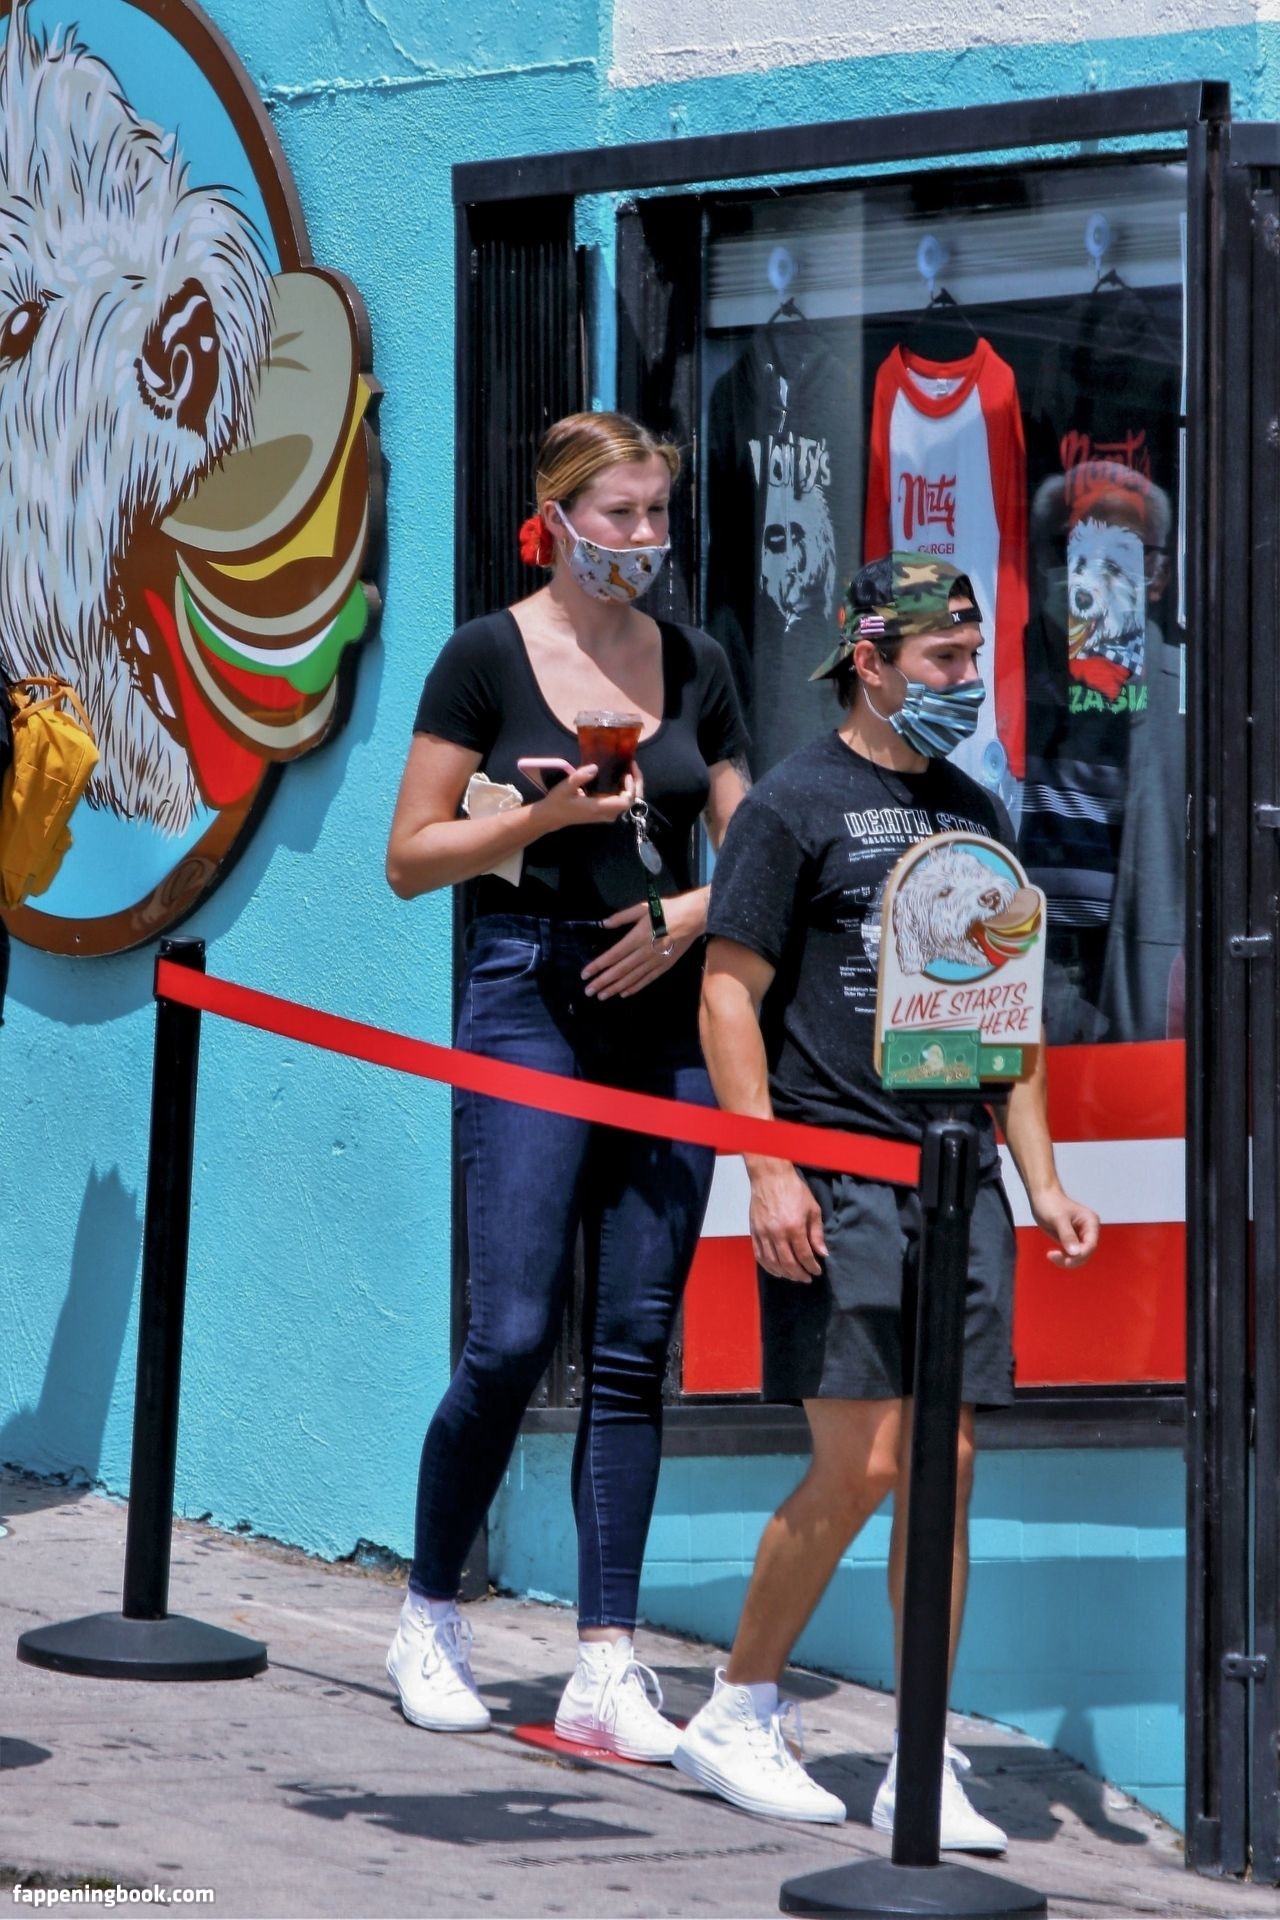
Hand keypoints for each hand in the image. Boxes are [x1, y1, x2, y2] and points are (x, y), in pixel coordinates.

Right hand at [533, 764, 634, 833]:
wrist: (552, 817)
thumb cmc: (558, 801)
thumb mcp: (565, 787)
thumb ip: (580, 777)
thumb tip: (595, 767)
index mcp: (598, 807)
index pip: (625, 802)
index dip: (630, 788)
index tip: (626, 773)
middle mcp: (606, 813)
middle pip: (631, 802)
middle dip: (636, 784)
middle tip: (633, 767)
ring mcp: (606, 814)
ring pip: (627, 803)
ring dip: (632, 786)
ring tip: (629, 769)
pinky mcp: (604, 812)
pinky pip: (620, 802)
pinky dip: (625, 790)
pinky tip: (621, 777)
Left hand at [581, 889, 705, 999]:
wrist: (694, 917)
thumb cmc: (667, 910)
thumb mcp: (643, 907)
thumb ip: (622, 916)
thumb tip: (603, 923)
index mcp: (637, 937)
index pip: (613, 955)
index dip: (598, 966)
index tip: (585, 974)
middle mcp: (645, 952)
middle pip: (620, 970)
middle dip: (603, 981)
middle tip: (589, 991)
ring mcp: (656, 961)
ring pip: (632, 978)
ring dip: (615, 988)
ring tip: (601, 996)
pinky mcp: (665, 966)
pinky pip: (647, 979)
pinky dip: (635, 987)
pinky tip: (624, 993)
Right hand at [748, 1159, 827, 1282]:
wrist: (770, 1177)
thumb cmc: (793, 1190)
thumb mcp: (812, 1209)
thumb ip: (817, 1233)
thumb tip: (822, 1253)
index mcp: (794, 1227)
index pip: (804, 1255)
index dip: (812, 1267)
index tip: (816, 1271)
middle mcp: (777, 1233)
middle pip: (788, 1263)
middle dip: (799, 1274)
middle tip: (806, 1278)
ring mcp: (764, 1233)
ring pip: (773, 1262)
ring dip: (784, 1273)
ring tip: (793, 1276)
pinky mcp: (754, 1232)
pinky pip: (759, 1255)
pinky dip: (768, 1266)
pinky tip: (776, 1270)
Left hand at [1029, 1187, 1099, 1267]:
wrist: (1041, 1197)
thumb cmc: (1050, 1203)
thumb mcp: (1058, 1219)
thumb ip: (1067, 1235)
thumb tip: (1075, 1253)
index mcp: (1091, 1222)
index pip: (1091, 1245)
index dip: (1079, 1255)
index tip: (1063, 1258)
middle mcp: (1089, 1230)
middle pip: (1086, 1253)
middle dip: (1072, 1259)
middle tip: (1052, 1256)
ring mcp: (1081, 1236)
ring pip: (1080, 1257)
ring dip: (1067, 1260)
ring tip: (1051, 1255)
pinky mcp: (1073, 1240)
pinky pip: (1072, 1255)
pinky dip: (1064, 1258)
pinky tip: (1052, 1254)